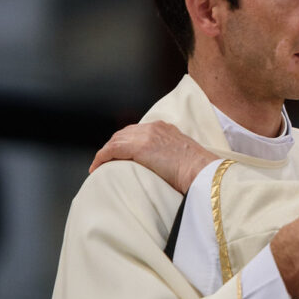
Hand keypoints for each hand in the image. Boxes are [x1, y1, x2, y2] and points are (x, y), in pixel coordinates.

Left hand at [89, 121, 217, 192]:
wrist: (201, 171)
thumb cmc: (197, 170)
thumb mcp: (182, 155)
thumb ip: (168, 153)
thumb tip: (161, 165)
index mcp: (164, 127)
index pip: (136, 131)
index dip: (124, 142)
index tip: (117, 154)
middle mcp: (153, 127)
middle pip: (123, 133)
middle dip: (112, 146)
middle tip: (105, 160)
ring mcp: (146, 135)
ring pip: (115, 141)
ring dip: (105, 153)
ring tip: (99, 166)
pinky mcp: (138, 147)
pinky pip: (112, 150)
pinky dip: (101, 158)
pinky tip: (96, 168)